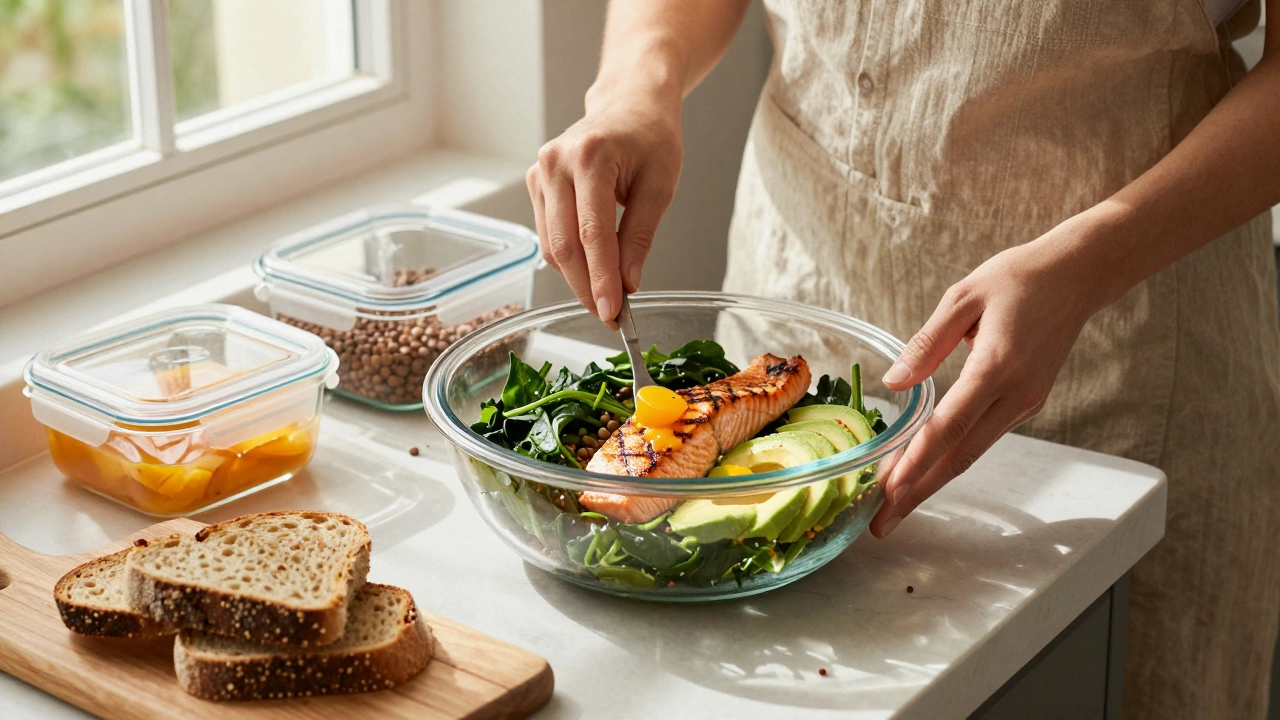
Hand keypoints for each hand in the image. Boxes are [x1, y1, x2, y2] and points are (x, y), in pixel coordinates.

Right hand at [526, 83, 682, 328]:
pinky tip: (593, 270)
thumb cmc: (650, 137)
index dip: (601, 280)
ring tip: (607, 298)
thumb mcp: (660, 186)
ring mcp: (540, 172)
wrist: (629, 102)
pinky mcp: (535, 183)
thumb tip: (627, 284)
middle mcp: (556, 163)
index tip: (613, 314)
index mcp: (590, 158)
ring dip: (577, 279)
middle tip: (611, 318)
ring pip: (552, 246)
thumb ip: (640, 236)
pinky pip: (548, 234)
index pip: (592, 234)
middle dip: (587, 288)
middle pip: (564, 245)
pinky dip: (570, 260)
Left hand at [870, 226, 1105, 536]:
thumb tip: (894, 384)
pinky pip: (982, 438)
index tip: (890, 490)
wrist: (1077, 276)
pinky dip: (950, 458)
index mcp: (997, 366)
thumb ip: (926, 343)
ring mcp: (1025, 403)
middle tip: (882, 523)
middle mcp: (1016, 394)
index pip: (950, 426)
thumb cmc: (1016, 279)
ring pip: (971, 453)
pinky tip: (923, 469)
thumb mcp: (963, 297)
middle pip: (960, 456)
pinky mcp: (1027, 403)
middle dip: (918, 492)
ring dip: (931, 481)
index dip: (918, 461)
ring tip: (893, 504)